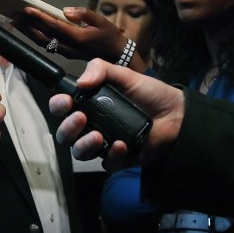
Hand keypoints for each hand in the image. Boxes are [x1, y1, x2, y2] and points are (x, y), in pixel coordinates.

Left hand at [15, 7, 144, 70]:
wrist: (116, 57)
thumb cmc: (109, 36)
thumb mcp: (102, 21)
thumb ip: (84, 14)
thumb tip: (65, 10)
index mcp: (78, 37)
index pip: (54, 26)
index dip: (39, 18)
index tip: (26, 9)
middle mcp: (69, 47)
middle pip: (43, 36)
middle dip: (26, 25)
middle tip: (12, 14)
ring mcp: (66, 52)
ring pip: (42, 42)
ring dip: (27, 32)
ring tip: (14, 20)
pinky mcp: (65, 53)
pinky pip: (46, 44)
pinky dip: (34, 36)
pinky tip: (26, 29)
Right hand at [49, 59, 183, 171]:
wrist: (175, 112)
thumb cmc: (148, 92)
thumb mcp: (123, 74)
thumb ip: (100, 69)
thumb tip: (81, 82)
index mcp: (88, 104)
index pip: (62, 108)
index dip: (58, 106)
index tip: (66, 101)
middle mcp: (91, 125)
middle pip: (65, 135)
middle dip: (67, 128)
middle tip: (80, 118)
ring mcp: (104, 143)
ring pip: (80, 152)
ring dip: (84, 145)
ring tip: (98, 136)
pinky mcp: (119, 158)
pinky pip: (107, 163)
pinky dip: (112, 155)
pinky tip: (121, 145)